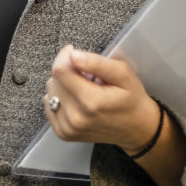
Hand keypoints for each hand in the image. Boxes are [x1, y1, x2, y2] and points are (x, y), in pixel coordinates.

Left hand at [43, 45, 161, 155]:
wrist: (137, 129)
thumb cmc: (131, 99)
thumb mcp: (123, 74)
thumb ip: (98, 63)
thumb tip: (74, 56)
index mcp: (91, 102)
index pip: (60, 70)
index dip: (65, 56)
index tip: (73, 52)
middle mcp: (76, 118)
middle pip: (54, 80)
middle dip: (67, 71)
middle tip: (86, 75)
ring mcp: (68, 128)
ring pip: (50, 92)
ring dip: (63, 85)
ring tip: (84, 89)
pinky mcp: (63, 133)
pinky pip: (49, 106)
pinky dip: (60, 98)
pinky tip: (76, 99)